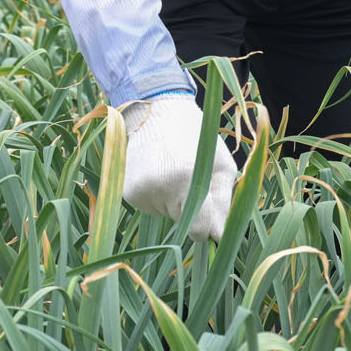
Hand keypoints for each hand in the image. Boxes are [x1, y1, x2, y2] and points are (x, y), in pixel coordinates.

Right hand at [118, 94, 238, 241]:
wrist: (157, 112)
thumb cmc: (198, 137)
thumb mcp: (222, 165)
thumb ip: (223, 203)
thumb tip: (220, 237)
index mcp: (186, 179)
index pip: (198, 229)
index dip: (208, 230)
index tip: (213, 224)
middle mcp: (158, 187)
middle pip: (183, 223)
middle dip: (192, 209)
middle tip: (191, 178)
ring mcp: (138, 191)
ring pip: (167, 216)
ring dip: (174, 202)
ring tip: (173, 170)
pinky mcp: (127, 192)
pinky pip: (152, 207)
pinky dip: (159, 197)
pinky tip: (159, 173)